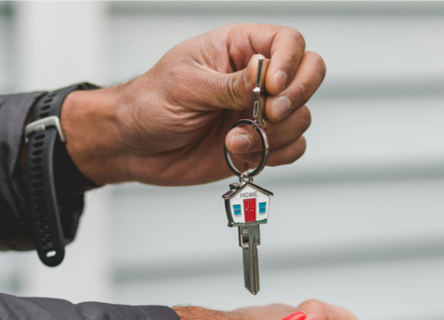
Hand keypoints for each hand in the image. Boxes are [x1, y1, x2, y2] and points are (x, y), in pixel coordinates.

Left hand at [61, 24, 324, 185]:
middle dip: (297, 97)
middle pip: (310, 73)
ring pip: (301, 116)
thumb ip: (230, 84)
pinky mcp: (262, 141)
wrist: (133, 146)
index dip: (291, 61)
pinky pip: (293, 147)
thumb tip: (266, 75)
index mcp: (238, 48)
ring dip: (273, 134)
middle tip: (270, 114)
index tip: (274, 85)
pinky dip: (274, 154)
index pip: (288, 41)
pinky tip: (240, 152)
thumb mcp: (186, 86)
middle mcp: (257, 77)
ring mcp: (262, 110)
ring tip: (234, 140)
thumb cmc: (149, 104)